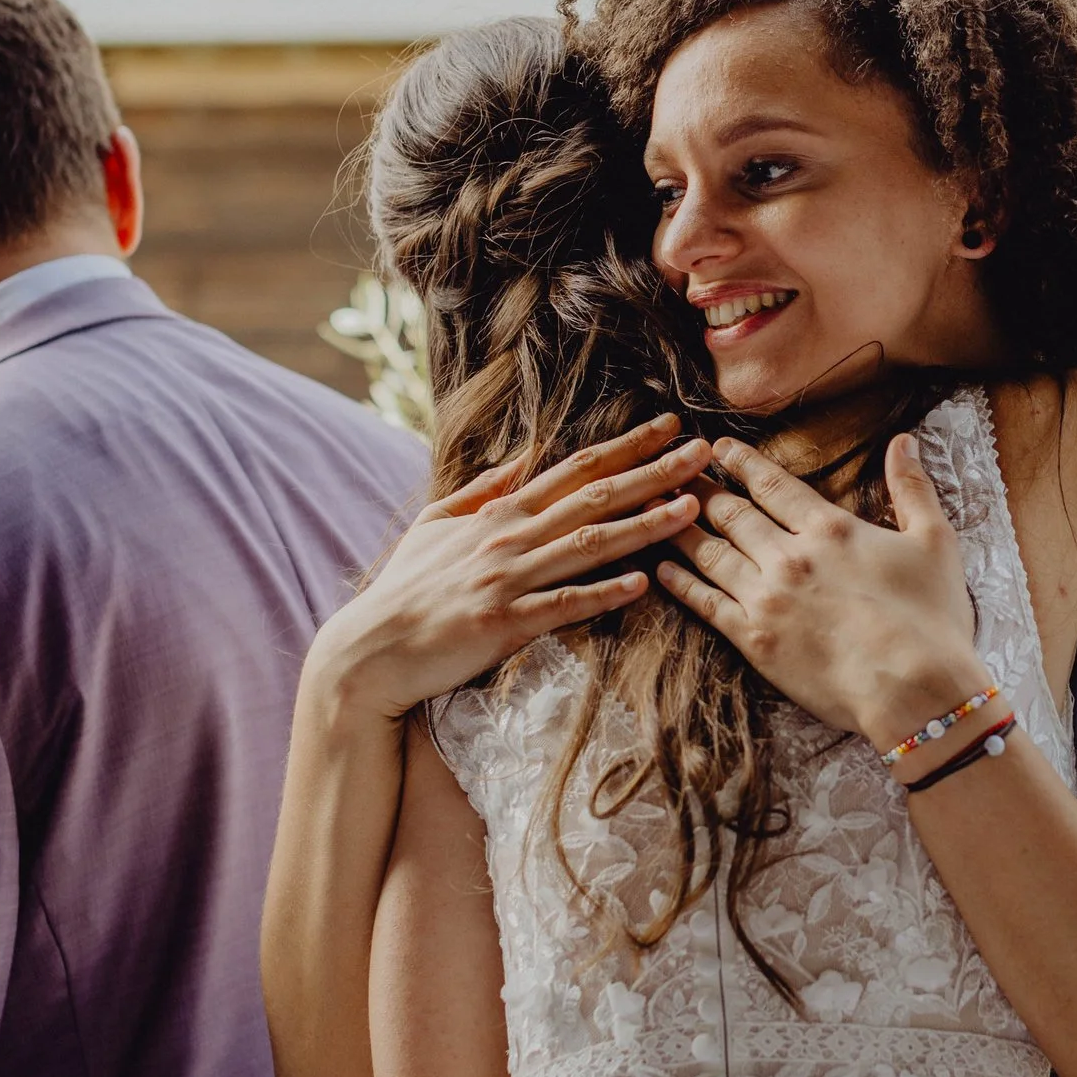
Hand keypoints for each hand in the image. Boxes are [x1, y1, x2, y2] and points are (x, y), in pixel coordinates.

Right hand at [312, 416, 712, 719]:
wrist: (371, 650)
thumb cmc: (406, 589)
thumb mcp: (436, 525)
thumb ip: (482, 489)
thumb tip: (522, 456)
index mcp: (501, 513)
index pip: (576, 470)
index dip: (628, 447)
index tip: (671, 427)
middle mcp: (510, 538)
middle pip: (595, 497)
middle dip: (654, 471)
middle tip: (704, 452)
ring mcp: (509, 579)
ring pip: (589, 545)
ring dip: (644, 525)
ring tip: (692, 508)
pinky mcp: (504, 624)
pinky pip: (563, 605)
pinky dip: (603, 594)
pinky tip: (643, 584)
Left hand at [656, 435, 987, 743]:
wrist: (914, 689)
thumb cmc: (930, 619)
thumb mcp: (935, 542)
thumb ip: (913, 487)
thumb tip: (904, 440)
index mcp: (829, 528)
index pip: (772, 484)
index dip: (741, 461)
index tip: (717, 447)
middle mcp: (789, 555)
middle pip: (731, 513)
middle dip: (699, 488)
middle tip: (673, 471)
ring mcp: (766, 597)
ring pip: (709, 552)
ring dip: (679, 527)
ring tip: (653, 508)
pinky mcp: (753, 639)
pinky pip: (704, 603)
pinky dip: (678, 582)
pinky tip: (659, 569)